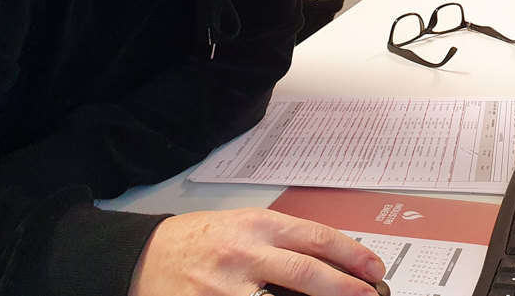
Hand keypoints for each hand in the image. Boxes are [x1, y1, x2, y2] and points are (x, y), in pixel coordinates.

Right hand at [128, 208, 385, 295]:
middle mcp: (243, 253)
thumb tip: (329, 265)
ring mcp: (223, 288)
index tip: (373, 268)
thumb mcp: (242, 228)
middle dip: (345, 288)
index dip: (350, 255)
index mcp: (256, 224)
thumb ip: (281, 243)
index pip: (315, 238)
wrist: (141, 256)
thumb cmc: (197, 241)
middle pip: (307, 273)